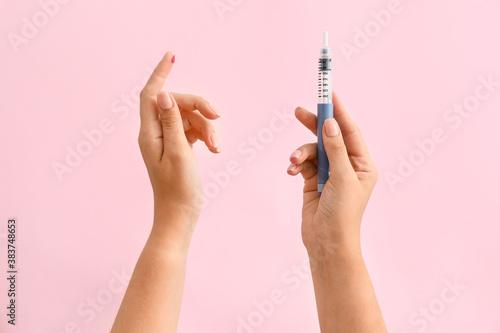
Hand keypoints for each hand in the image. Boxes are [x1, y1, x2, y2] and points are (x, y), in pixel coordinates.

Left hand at [139, 51, 220, 243]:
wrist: (180, 215)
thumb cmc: (178, 189)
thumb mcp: (178, 152)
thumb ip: (171, 122)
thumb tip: (162, 94)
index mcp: (150, 133)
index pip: (151, 95)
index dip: (160, 74)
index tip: (172, 56)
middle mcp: (156, 133)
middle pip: (177, 104)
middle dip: (199, 107)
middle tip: (218, 116)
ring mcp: (168, 140)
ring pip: (189, 118)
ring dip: (207, 127)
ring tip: (217, 146)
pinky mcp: (179, 147)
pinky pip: (194, 131)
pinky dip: (206, 135)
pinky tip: (215, 149)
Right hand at [287, 92, 377, 260]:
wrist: (327, 242)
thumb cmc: (343, 214)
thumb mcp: (342, 178)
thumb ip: (335, 149)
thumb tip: (331, 124)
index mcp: (362, 165)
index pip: (350, 132)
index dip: (339, 112)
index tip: (329, 94)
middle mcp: (347, 167)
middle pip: (329, 138)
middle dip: (314, 126)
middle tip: (299, 112)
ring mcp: (329, 174)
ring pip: (313, 151)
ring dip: (301, 154)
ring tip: (294, 162)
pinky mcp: (313, 182)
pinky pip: (303, 165)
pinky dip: (296, 165)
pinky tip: (292, 172)